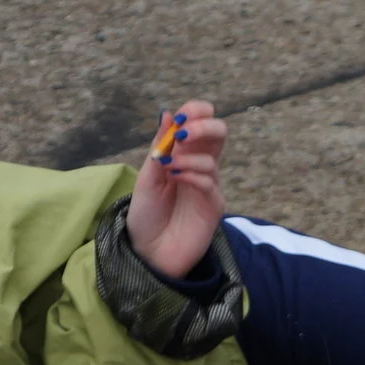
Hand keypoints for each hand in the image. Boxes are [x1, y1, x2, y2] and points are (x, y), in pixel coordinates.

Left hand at [127, 100, 227, 279]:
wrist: (148, 252)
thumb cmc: (146, 215)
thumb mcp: (147, 176)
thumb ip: (159, 146)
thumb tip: (167, 113)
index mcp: (182, 154)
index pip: (199, 122)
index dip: (195, 112)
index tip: (181, 117)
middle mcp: (199, 166)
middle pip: (218, 132)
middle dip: (203, 126)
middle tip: (183, 134)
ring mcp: (208, 186)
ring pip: (212, 158)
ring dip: (188, 157)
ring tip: (168, 168)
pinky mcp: (213, 206)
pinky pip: (209, 182)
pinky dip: (192, 174)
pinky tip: (176, 179)